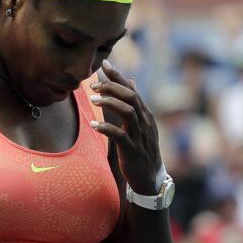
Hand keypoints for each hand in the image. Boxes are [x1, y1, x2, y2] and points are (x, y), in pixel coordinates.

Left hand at [89, 59, 162, 193]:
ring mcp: (139, 135)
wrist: (149, 178)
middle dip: (111, 87)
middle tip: (93, 85)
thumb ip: (132, 104)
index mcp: (144, 114)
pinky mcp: (132, 150)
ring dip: (109, 103)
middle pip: (130, 96)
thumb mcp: (140, 124)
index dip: (118, 76)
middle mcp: (144, 122)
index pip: (131, 89)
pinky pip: (119, 135)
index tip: (104, 64)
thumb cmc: (140, 149)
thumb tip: (130, 81)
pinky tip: (93, 125)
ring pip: (127, 111)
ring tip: (92, 100)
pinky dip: (106, 128)